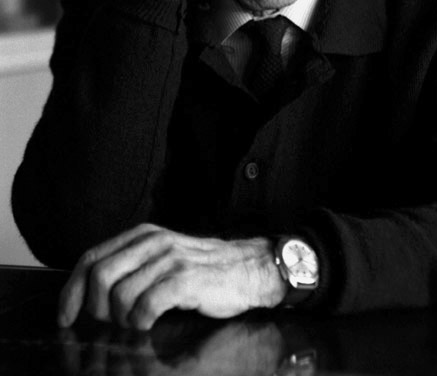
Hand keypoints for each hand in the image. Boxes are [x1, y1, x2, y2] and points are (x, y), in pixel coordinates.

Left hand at [57, 224, 286, 329]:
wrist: (248, 268)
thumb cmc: (204, 269)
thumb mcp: (163, 257)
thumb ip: (132, 265)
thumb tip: (90, 292)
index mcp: (143, 235)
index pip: (92, 258)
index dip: (72, 290)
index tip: (66, 316)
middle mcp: (153, 242)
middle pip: (100, 276)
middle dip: (95, 309)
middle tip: (110, 323)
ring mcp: (170, 259)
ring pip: (120, 295)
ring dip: (121, 319)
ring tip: (138, 321)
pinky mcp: (185, 279)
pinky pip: (145, 306)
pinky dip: (141, 322)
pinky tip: (151, 322)